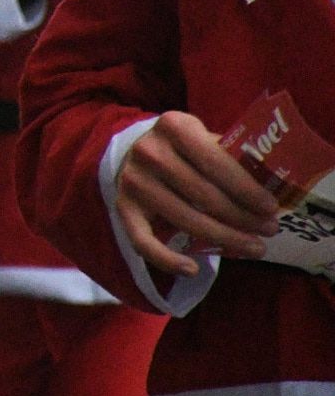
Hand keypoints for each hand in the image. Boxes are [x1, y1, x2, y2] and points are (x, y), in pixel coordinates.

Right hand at [114, 111, 281, 277]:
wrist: (136, 150)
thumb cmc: (184, 149)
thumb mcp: (204, 138)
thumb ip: (231, 157)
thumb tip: (274, 189)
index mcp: (173, 126)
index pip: (216, 162)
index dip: (247, 189)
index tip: (271, 208)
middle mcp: (148, 151)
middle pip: (204, 195)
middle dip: (243, 217)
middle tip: (269, 231)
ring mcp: (133, 181)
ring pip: (185, 220)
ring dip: (224, 239)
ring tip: (253, 248)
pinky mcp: (122, 207)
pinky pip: (144, 242)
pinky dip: (168, 260)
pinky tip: (192, 269)